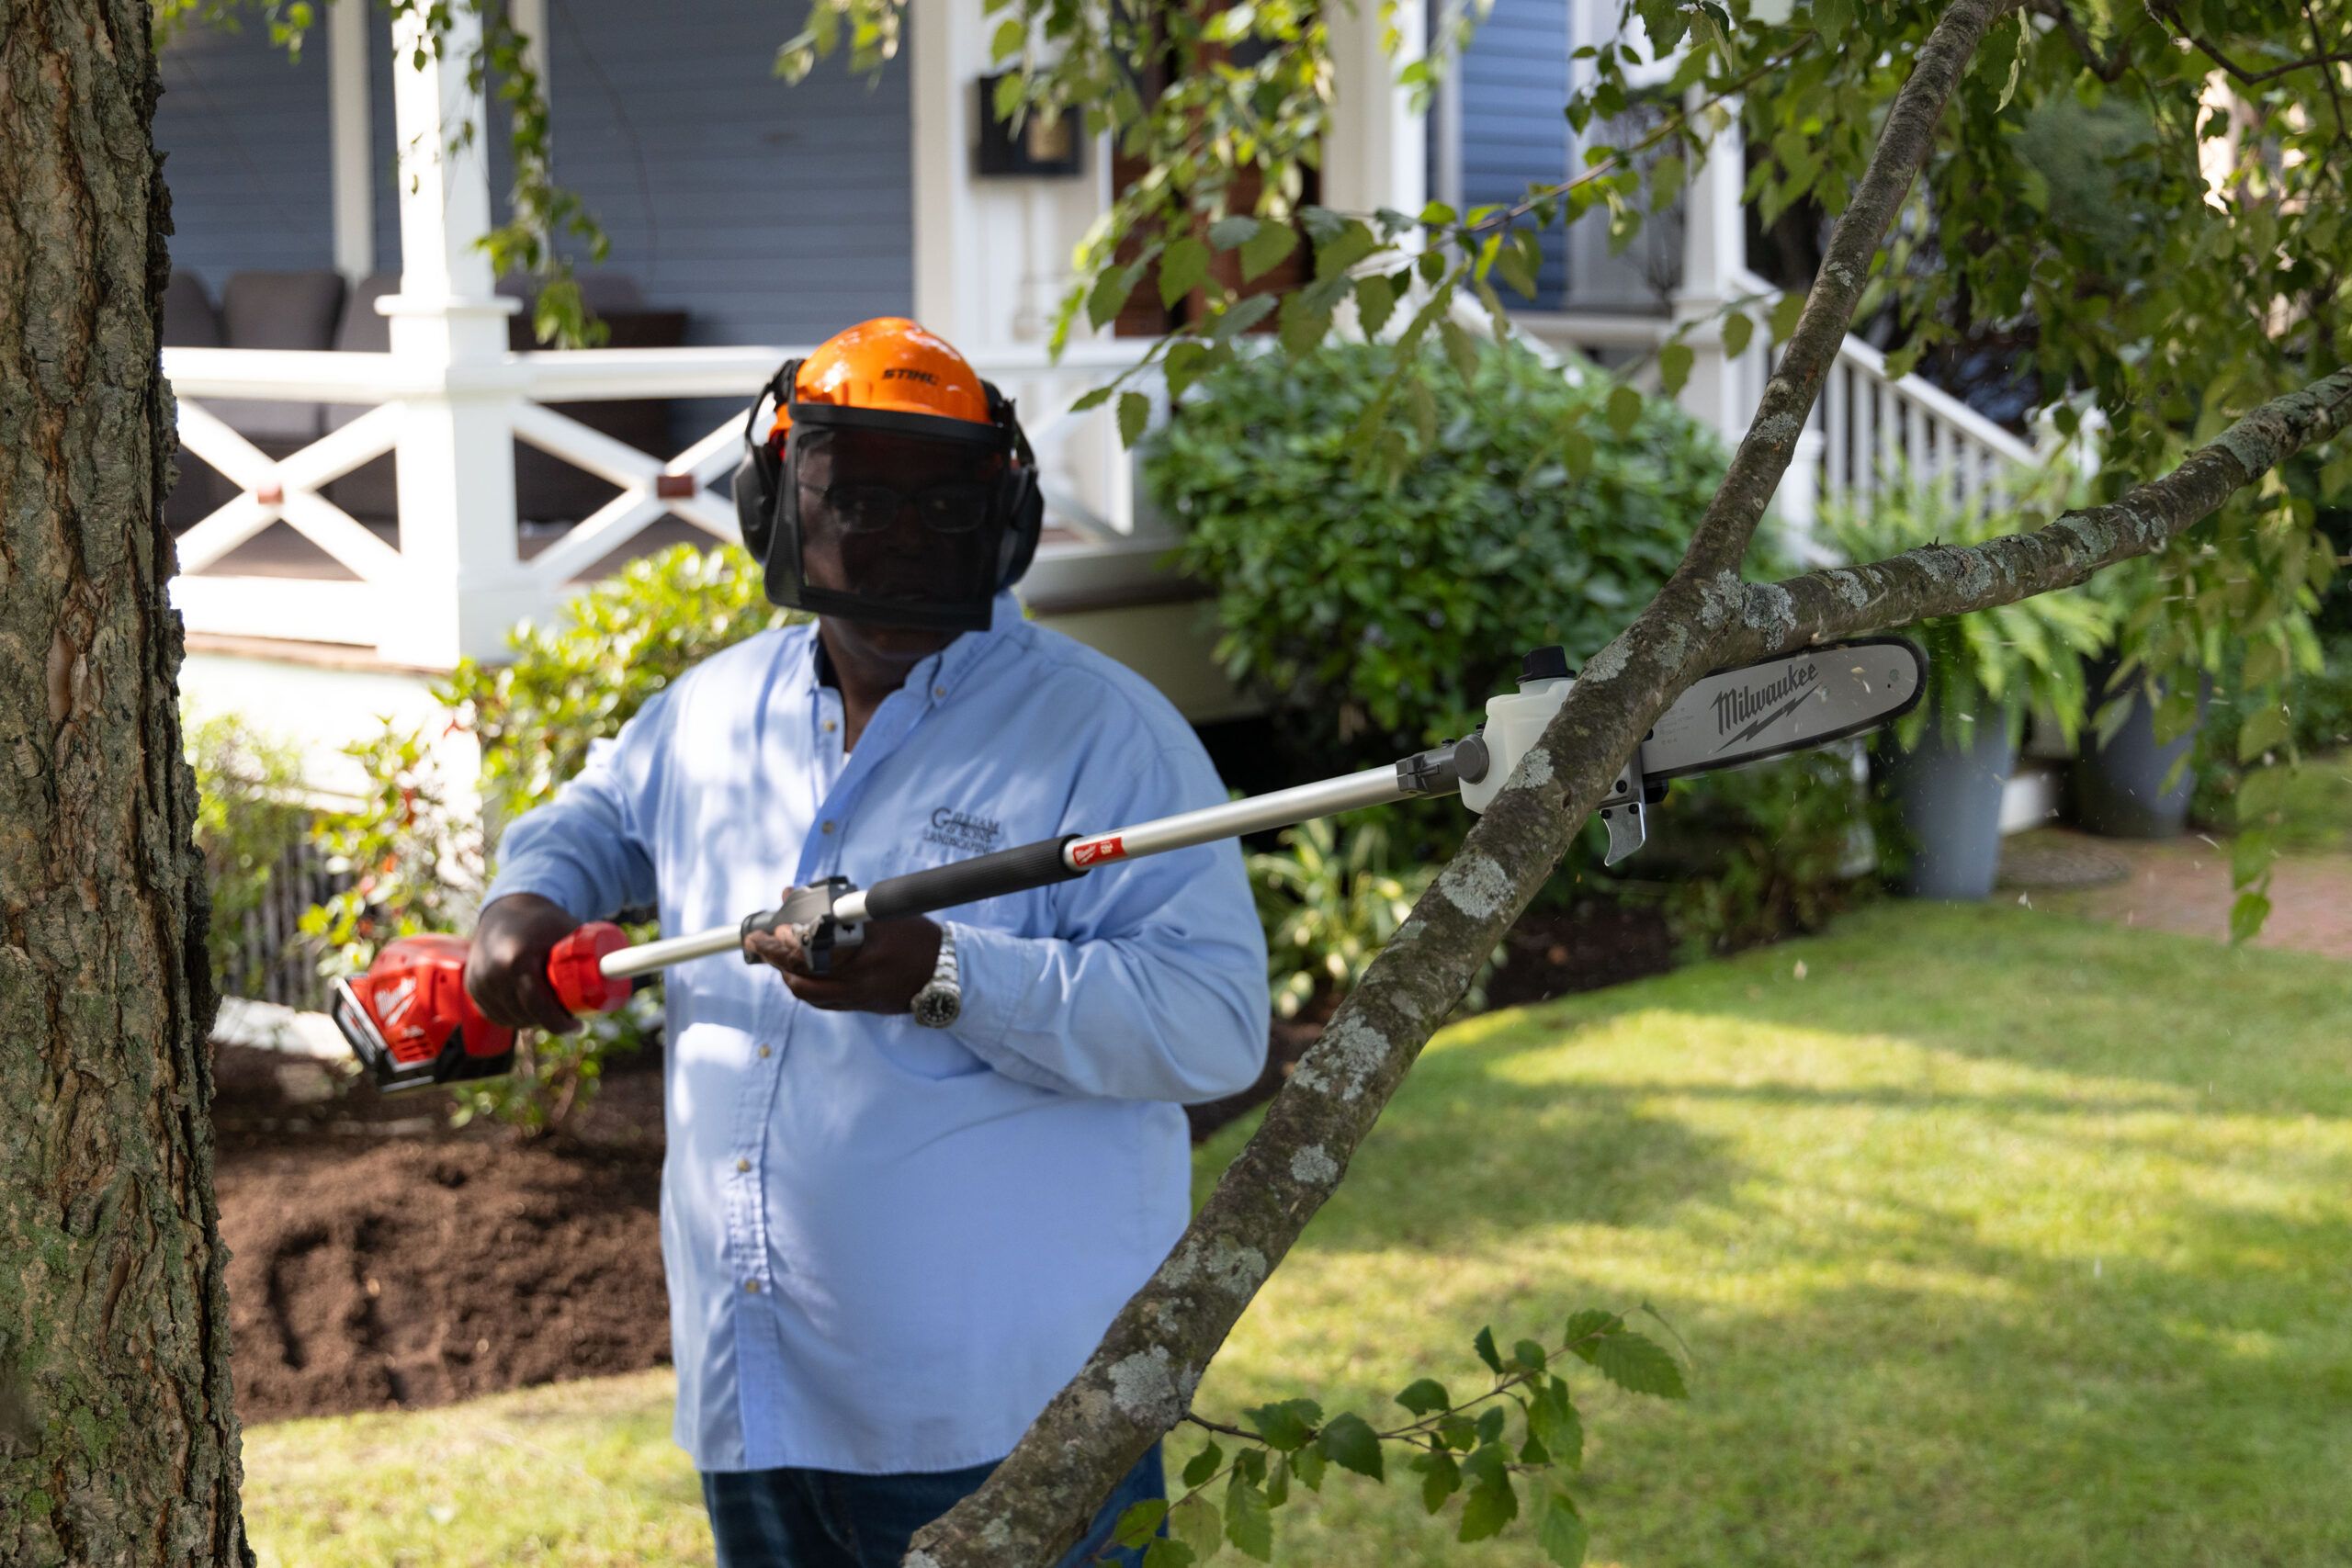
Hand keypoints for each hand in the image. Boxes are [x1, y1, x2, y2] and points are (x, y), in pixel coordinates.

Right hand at [465, 893, 582, 1034]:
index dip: (561, 1023)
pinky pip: (496, 1015)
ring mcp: (478, 982)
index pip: (539, 1006)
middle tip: (569, 1020)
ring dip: (531, 1021)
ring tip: (550, 1012)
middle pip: (526, 1015)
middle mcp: (493, 973)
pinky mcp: (472, 987)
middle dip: (549, 1022)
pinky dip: (514, 1017)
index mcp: (516, 959)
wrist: (506, 909)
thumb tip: (619, 974)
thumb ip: (590, 953)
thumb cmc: (544, 921)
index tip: (578, 1026)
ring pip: (511, 1019)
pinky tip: (529, 1012)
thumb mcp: (569, 932)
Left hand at [745, 914, 941, 1015]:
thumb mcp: (885, 917)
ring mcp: (858, 996)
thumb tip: (807, 902)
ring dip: (785, 973)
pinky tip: (798, 974)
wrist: (947, 974)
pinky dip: (804, 986)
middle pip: (801, 972)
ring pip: (807, 991)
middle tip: (759, 942)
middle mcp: (858, 977)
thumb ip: (847, 912)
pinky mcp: (860, 1007)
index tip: (768, 928)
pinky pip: (821, 1001)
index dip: (784, 938)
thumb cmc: (919, 939)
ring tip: (775, 957)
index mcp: (866, 949)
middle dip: (774, 956)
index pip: (812, 944)